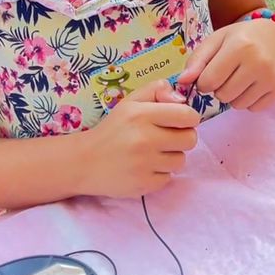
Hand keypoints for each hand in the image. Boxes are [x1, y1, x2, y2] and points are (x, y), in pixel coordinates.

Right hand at [82, 79, 200, 197]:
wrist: (83, 161)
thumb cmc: (112, 129)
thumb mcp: (131, 102)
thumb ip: (158, 90)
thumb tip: (182, 99)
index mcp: (142, 115)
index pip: (188, 116)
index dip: (188, 118)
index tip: (179, 121)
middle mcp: (144, 139)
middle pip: (190, 139)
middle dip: (182, 137)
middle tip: (166, 138)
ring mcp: (144, 164)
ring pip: (181, 160)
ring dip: (171, 157)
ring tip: (152, 153)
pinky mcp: (143, 184)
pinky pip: (168, 178)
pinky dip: (159, 174)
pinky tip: (144, 167)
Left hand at [177, 18, 274, 111]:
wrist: (274, 34)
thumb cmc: (240, 37)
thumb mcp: (215, 41)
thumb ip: (197, 60)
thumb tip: (182, 82)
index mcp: (239, 47)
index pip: (208, 81)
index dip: (204, 81)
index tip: (210, 72)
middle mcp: (259, 62)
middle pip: (223, 95)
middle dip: (219, 88)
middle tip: (227, 74)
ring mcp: (272, 77)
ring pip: (238, 105)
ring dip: (233, 96)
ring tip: (240, 78)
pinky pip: (254, 108)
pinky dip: (249, 100)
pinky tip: (252, 84)